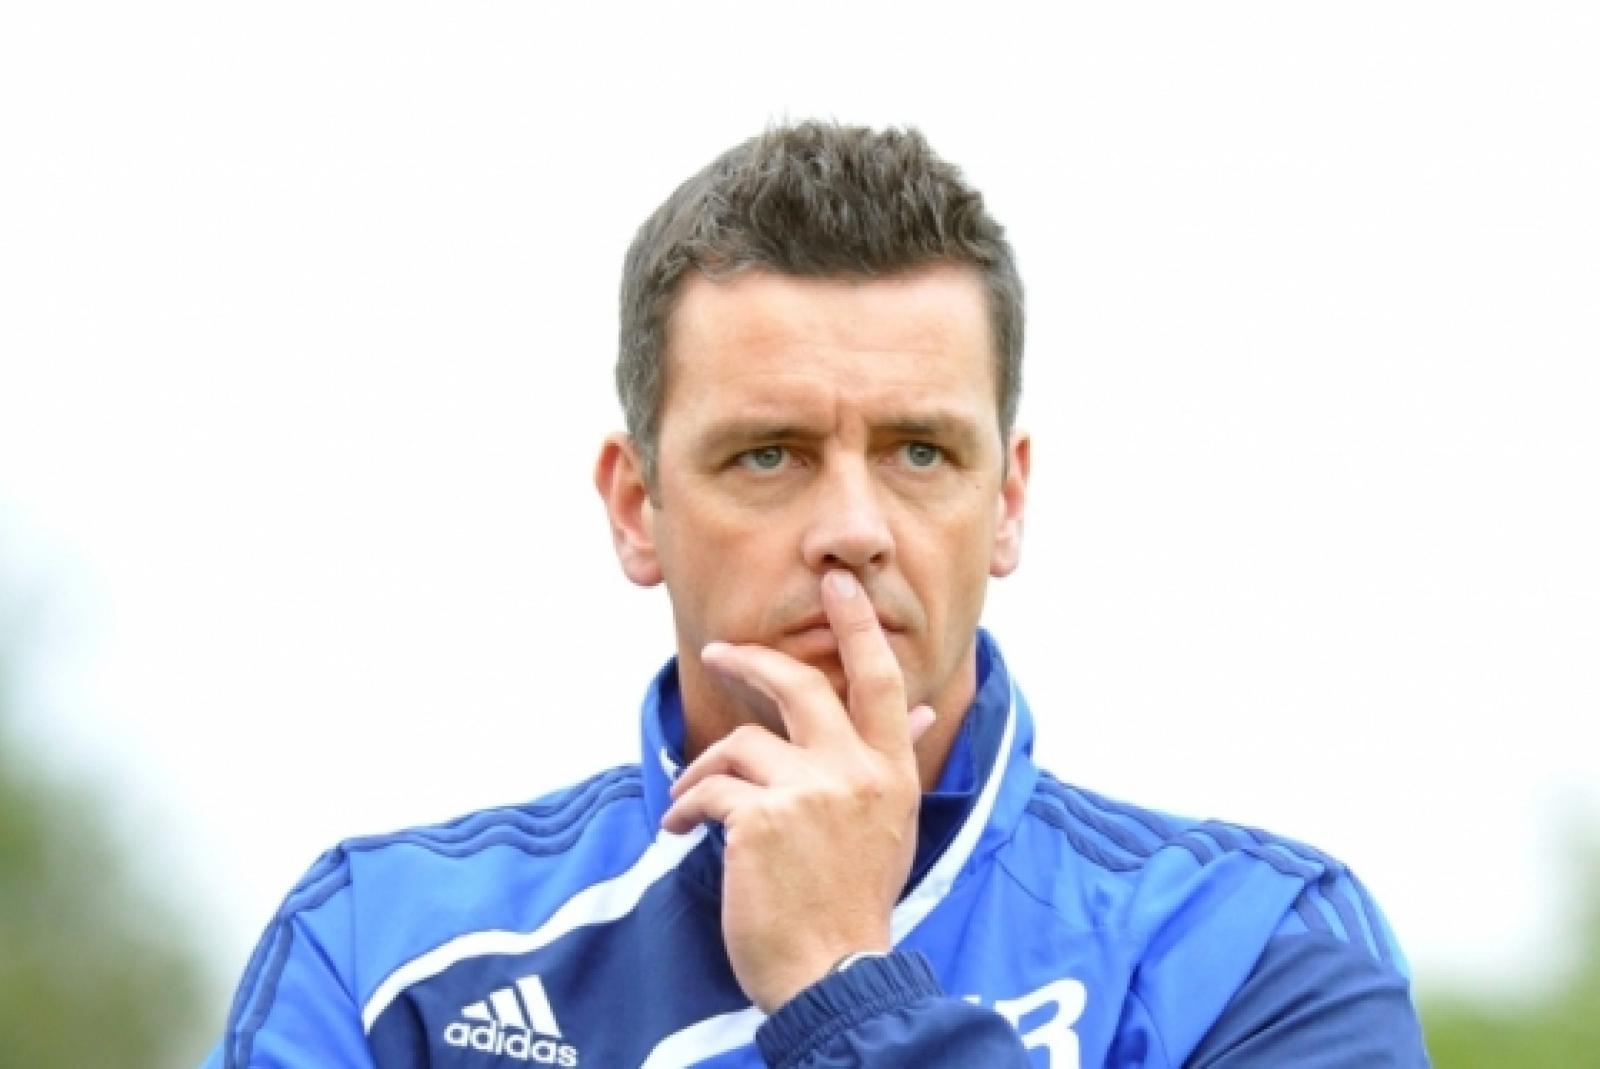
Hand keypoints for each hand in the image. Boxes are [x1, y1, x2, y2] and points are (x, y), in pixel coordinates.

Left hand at [661, 568, 935, 1011]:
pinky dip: (685, 807)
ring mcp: (811, 793)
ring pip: (740, 744)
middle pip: (800, 685)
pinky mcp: (762, 819)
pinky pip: (708, 791)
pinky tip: (679, 830)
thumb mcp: (890, 826)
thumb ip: (893, 762)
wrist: (834, 975)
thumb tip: (924, 712)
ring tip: (690, 803)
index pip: (880, 680)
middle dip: (751, 660)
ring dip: (704, 771)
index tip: (839, 584)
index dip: (857, 626)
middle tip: (718, 651)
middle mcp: (857, 772)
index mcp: (891, 772)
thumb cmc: (854, 903)